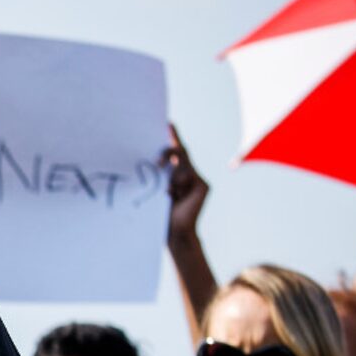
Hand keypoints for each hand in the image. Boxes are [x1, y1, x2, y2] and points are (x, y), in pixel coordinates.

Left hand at [162, 123, 207, 245]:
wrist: (175, 232)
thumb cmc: (161, 214)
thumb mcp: (157, 190)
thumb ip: (159, 175)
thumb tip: (152, 162)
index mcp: (176, 175)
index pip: (175, 152)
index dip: (173, 137)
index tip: (168, 124)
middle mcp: (189, 174)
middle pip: (181, 153)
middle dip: (169, 151)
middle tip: (160, 150)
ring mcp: (198, 179)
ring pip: (182, 166)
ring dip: (171, 177)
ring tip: (168, 191)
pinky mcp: (203, 185)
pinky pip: (188, 175)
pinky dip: (178, 183)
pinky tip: (175, 195)